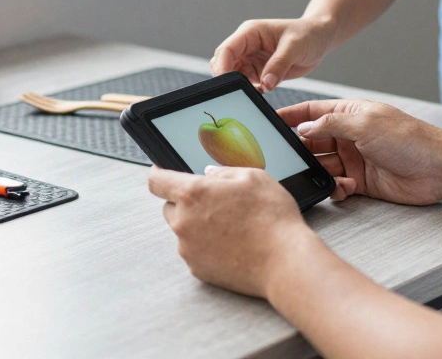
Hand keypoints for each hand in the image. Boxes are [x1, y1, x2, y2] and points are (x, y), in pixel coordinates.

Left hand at [148, 165, 314, 296]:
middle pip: (170, 207)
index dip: (158, 173)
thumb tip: (208, 175)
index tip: (163, 172)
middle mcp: (183, 222)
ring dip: (198, 226)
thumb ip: (223, 172)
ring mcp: (188, 249)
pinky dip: (207, 247)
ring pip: (184, 231)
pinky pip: (195, 252)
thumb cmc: (272, 217)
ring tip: (232, 227)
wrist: (285, 262)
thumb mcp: (253, 177)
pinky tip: (232, 245)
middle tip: (216, 204)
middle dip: (186, 203)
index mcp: (193, 194)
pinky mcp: (197, 270)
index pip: (156, 180)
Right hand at [211, 17, 335, 90]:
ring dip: (239, 86)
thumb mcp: (295, 47)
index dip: (222, 67)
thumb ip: (279, 64)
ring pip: (233, 76)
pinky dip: (249, 91)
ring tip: (252, 95)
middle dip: (227, 79)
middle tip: (237, 94)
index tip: (226, 84)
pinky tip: (260, 95)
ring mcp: (251, 59)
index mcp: (250, 33)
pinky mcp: (258, 71)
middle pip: (224, 63)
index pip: (227, 49)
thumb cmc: (308, 35)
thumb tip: (265, 84)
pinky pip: (247, 84)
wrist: (319, 39)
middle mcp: (246, 45)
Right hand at [281, 99, 441, 205]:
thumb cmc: (408, 138)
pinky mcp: (360, 182)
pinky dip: (335, 188)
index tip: (269, 121)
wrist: (438, 169)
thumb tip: (304, 128)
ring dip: (317, 172)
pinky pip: (336, 185)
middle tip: (283, 158)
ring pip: (321, 165)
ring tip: (319, 176)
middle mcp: (349, 136)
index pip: (311, 112)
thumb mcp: (365, 123)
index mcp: (349, 114)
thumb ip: (330, 125)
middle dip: (298, 149)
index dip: (290, 116)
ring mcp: (354, 159)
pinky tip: (346, 187)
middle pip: (312, 141)